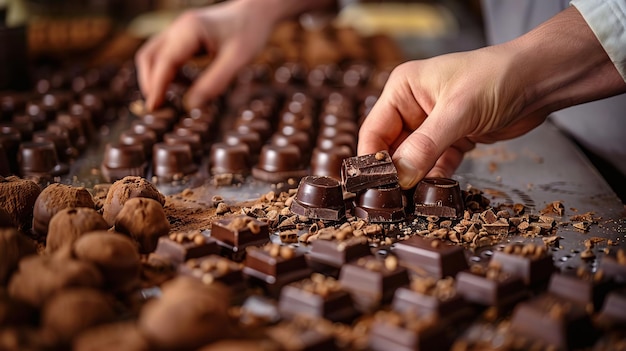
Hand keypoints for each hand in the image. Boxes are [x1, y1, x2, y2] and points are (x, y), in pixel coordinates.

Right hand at [135, 0, 276, 109]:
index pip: (165, 62)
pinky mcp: (182, 35)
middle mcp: (178, 27)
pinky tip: (187, 85)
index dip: (156, 86)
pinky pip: (165, 55)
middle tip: (158, 109)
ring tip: (172, 100)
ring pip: (153, 55)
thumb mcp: (238, 60)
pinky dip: (168, 72)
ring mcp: (178, 30)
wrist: (256, 11)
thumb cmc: (250, 32)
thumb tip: (190, 106)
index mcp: (190, 30)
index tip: (153, 108)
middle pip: (148, 57)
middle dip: (150, 83)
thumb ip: (215, 82)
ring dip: (156, 78)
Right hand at [358, 6, 625, 188]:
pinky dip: (435, 180)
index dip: (372, 160)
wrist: (541, 80)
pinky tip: (435, 195)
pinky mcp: (453, 140)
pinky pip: (436, 165)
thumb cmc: (498, 78)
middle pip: (391, 149)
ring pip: (413, 160)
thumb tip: (400, 176)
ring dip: (414, 180)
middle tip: (391, 203)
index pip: (375, 131)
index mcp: (403, 90)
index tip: (373, 188)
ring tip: (410, 205)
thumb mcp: (458, 110)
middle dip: (393, 175)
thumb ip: (426, 145)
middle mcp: (413, 107)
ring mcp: (432, 126)